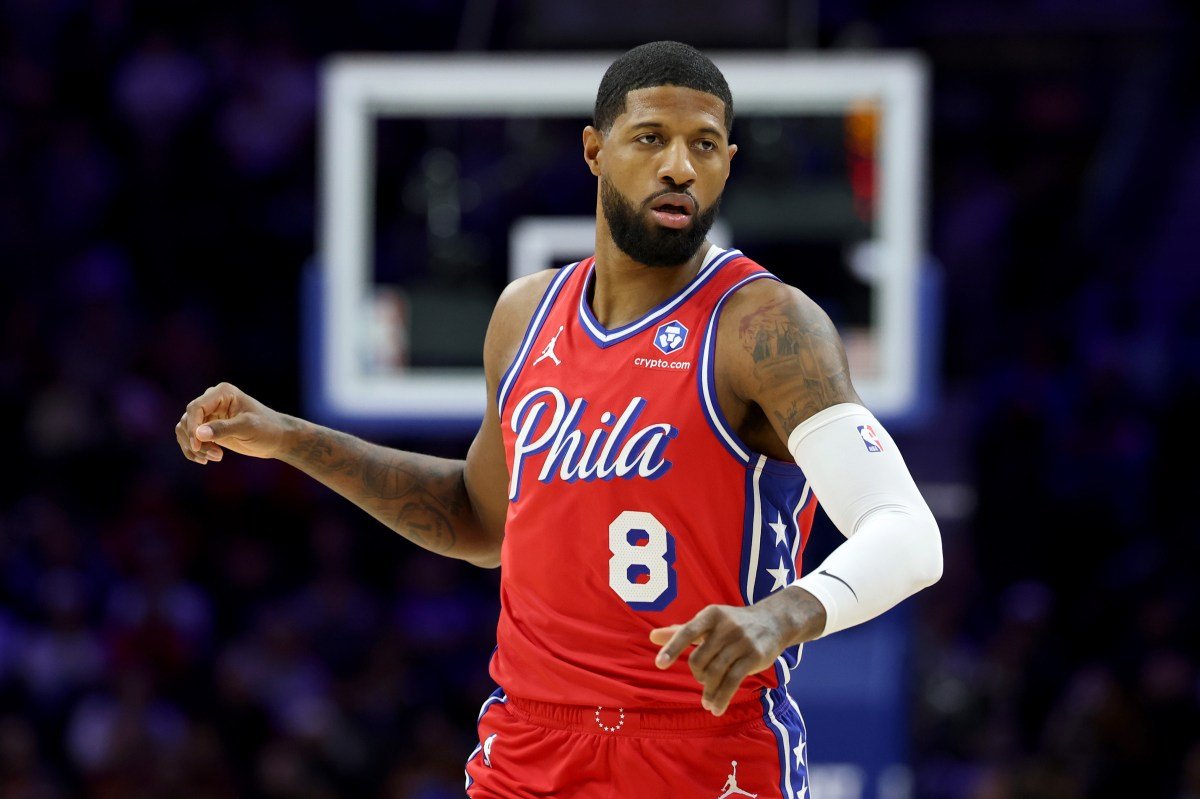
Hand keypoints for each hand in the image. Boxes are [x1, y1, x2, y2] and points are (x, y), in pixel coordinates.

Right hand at [175, 382, 292, 463]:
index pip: (195, 408)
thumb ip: (223, 429)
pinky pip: (190, 438)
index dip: (192, 427)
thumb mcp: (248, 428)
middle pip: (187, 420)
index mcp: (222, 393)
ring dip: (195, 448)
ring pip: (185, 430)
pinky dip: (195, 451)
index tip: (197, 445)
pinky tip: (206, 459)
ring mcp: (208, 414)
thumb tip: (199, 433)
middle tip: (216, 455)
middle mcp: (212, 400)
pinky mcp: (208, 428)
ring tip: (215, 457)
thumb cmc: (267, 429)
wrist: (276, 439)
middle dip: (196, 440)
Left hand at [650, 604, 784, 715]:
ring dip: (708, 692)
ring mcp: (742, 640)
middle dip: (697, 674)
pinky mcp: (755, 656)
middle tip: (701, 679)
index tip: (659, 664)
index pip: (687, 631)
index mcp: (711, 615)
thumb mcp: (707, 623)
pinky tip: (716, 708)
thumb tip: (652, 636)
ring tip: (706, 703)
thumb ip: (680, 632)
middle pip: (700, 658)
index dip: (673, 648)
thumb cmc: (731, 624)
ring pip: (716, 672)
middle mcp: (726, 625)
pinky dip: (722, 697)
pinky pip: (733, 681)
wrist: (773, 622)